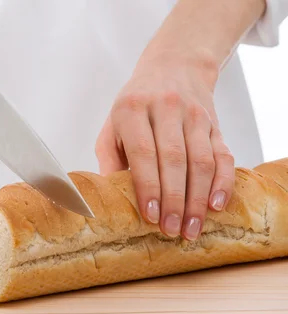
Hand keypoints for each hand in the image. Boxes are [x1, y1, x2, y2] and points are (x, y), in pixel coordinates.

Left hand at [95, 51, 234, 240]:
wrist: (173, 65)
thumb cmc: (135, 104)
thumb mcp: (112, 125)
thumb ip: (109, 158)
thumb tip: (109, 197)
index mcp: (132, 109)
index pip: (143, 152)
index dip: (148, 186)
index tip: (150, 215)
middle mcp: (166, 108)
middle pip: (174, 160)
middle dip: (173, 200)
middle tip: (170, 230)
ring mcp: (194, 115)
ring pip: (200, 161)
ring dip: (197, 199)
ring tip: (190, 228)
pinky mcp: (215, 123)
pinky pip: (223, 155)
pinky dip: (222, 182)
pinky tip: (216, 205)